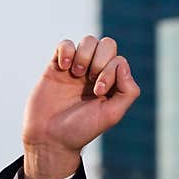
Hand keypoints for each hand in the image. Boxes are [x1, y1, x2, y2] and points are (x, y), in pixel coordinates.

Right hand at [21, 35, 140, 178]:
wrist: (50, 138)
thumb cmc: (82, 129)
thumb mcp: (112, 114)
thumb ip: (128, 91)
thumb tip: (123, 64)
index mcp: (112, 83)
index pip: (119, 60)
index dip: (110, 71)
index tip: (98, 91)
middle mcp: (96, 73)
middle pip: (107, 44)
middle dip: (100, 59)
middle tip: (89, 78)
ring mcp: (76, 68)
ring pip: (88, 41)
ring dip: (84, 55)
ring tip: (75, 74)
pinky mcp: (56, 66)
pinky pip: (65, 44)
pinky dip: (66, 51)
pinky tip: (62, 68)